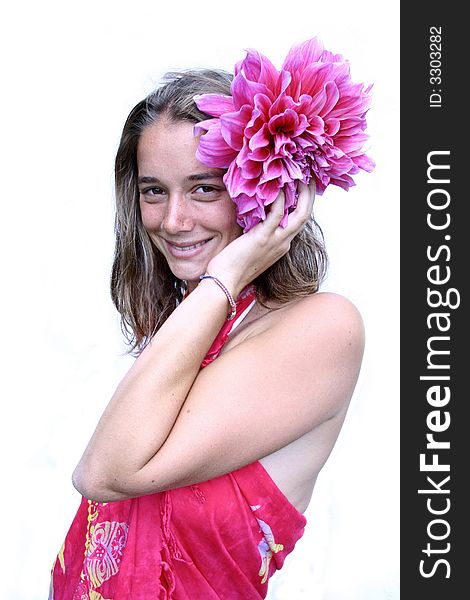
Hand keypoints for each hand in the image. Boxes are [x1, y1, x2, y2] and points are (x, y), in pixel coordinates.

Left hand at [206, 182, 315, 296]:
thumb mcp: (253, 247)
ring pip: (299, 215)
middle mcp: (283, 242)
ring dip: (303, 194)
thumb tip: (255, 212)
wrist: (226, 281)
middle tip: (308, 177)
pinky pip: (277, 214)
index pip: (298, 221)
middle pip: (305, 215)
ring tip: (299, 176)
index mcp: (281, 245)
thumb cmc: (233, 266)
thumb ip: (259, 231)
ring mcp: (275, 241)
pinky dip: (279, 199)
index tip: (301, 187)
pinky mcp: (263, 238)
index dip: (302, 203)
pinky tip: (277, 186)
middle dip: (310, 195)